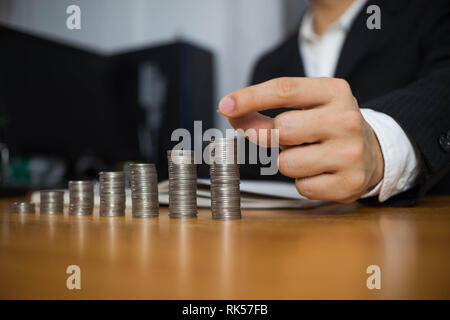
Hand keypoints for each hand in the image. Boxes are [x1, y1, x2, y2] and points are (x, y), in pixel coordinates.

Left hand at [218, 77, 383, 202]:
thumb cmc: (329, 127)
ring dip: (289, 162)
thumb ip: (267, 112)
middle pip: (282, 128)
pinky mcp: (349, 183)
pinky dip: (303, 182)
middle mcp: (347, 119)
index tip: (225, 105)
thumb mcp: (305, 109)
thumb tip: (231, 114)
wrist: (373, 153)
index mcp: (335, 91)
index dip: (250, 97)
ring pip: (287, 163)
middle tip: (291, 138)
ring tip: (311, 156)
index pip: (284, 89)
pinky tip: (321, 172)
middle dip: (275, 136)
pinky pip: (301, 186)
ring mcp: (351, 153)